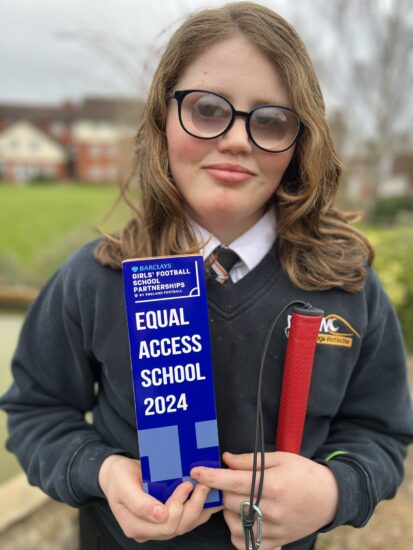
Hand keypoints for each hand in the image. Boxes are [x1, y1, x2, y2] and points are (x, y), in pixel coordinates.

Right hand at [99, 455, 221, 541]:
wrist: (116, 474)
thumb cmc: (119, 477)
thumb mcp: (124, 486)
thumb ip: (139, 503)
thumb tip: (160, 515)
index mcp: (136, 526)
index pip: (165, 525)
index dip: (179, 505)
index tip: (186, 484)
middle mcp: (149, 531)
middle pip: (178, 527)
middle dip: (194, 506)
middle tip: (203, 485)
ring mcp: (158, 526)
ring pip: (185, 525)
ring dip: (199, 508)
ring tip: (208, 489)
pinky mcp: (167, 518)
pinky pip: (187, 519)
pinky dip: (200, 510)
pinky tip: (211, 499)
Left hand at [191, 451, 338, 549]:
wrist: (330, 498)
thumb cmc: (304, 473)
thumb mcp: (280, 458)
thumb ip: (250, 460)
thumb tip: (225, 459)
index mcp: (273, 485)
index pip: (234, 481)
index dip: (212, 476)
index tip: (196, 470)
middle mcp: (272, 509)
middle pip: (230, 501)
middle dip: (224, 489)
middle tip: (229, 481)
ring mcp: (273, 529)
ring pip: (233, 523)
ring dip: (229, 510)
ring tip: (241, 498)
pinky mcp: (275, 543)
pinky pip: (244, 543)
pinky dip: (237, 531)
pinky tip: (244, 518)